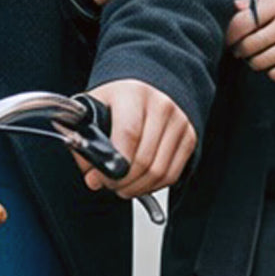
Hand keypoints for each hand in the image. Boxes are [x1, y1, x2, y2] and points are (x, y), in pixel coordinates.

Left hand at [80, 78, 195, 198]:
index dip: (112, 164)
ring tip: (121, 185)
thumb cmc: (119, 100)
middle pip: (144, 159)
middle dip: (122, 181)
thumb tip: (92, 174)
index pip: (128, 134)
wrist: (147, 87)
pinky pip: (171, 175)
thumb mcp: (94, 108)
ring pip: (158, 172)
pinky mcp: (189, 138)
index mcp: (133, 93)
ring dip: (136, 188)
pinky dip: (152, 186)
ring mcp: (178, 122)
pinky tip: (139, 181)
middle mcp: (161, 105)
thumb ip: (85, 138)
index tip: (98, 177)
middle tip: (108, 184)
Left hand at [224, 0, 274, 81]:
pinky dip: (271, 71)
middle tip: (240, 49)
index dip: (230, 33)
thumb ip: (260, 1)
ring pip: (261, 62)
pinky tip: (274, 62)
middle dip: (240, 49)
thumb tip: (235, 6)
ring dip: (254, 61)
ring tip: (256, 56)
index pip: (243, 22)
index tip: (230, 37)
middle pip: (249, 45)